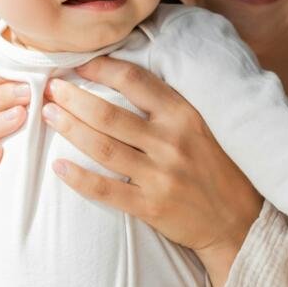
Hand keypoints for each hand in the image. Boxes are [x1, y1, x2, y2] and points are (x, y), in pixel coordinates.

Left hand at [40, 56, 263, 286]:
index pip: (136, 81)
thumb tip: (124, 79)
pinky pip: (106, 190)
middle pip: (109, 114)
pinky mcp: (151, 206)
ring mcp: (160, 175)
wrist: (239, 221)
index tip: (79, 65)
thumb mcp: (202, 126)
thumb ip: (167, 107)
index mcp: (184, 116)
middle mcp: (171, 142)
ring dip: (69, 129)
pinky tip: (58, 167)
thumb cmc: (216, 168)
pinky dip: (78, 178)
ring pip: (102, 147)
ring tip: (48, 115)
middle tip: (50, 89)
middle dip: (73, 98)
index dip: (102, 68)